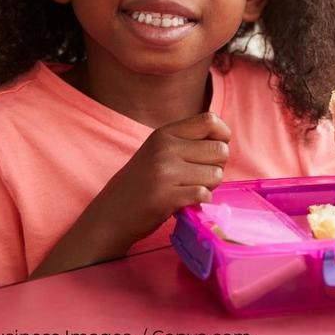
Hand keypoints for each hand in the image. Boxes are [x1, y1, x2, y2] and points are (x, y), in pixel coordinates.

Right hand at [31, 112, 229, 277]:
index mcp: (165, 133)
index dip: (222, 135)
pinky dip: (200, 201)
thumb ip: (186, 142)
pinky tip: (184, 202)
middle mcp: (165, 148)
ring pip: (216, 175)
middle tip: (200, 177)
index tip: (217, 149)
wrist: (110, 215)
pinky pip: (204, 194)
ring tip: (188, 190)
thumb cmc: (140, 183)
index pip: (209, 120)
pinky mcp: (166, 197)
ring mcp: (165, 172)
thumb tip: (224, 140)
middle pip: (220, 150)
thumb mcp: (158, 151)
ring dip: (209, 186)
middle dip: (218, 166)